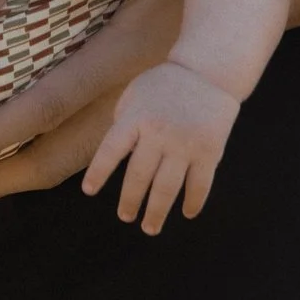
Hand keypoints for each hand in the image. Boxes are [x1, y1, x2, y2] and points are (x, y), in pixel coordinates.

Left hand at [0, 0, 189, 208]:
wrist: (248, 1)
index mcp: (117, 60)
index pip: (43, 108)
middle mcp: (124, 101)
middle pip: (50, 161)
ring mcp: (137, 118)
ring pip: (69, 168)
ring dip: (14, 182)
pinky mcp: (142, 121)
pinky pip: (90, 158)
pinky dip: (46, 167)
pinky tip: (15, 168)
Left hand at [82, 61, 239, 233]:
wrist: (208, 72)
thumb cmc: (164, 85)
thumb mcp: (134, 95)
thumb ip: (122, 124)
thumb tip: (110, 159)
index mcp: (136, 117)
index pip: (111, 150)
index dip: (99, 172)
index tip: (89, 191)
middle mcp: (159, 132)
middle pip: (140, 176)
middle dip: (130, 201)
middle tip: (125, 216)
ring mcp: (186, 144)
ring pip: (168, 188)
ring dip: (157, 212)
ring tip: (149, 228)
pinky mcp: (210, 151)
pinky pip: (200, 185)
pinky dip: (193, 202)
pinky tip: (186, 213)